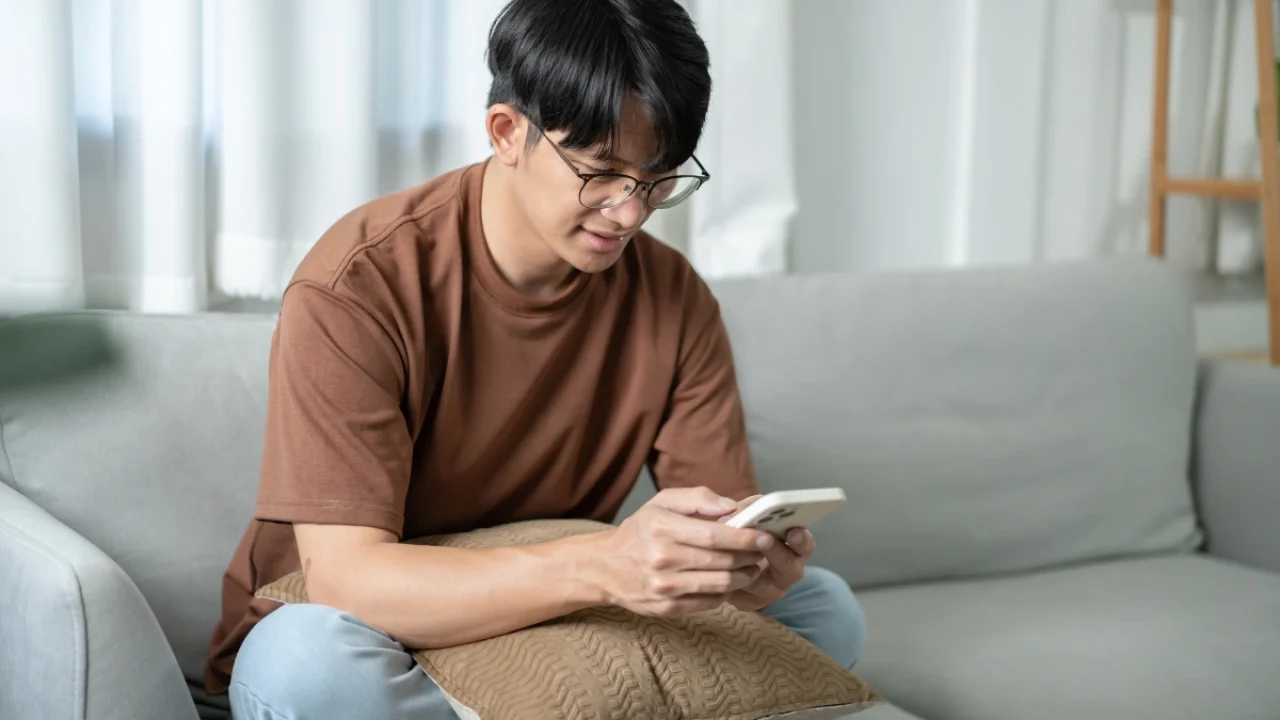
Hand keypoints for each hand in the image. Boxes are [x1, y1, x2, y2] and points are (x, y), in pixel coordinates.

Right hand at [590, 487, 772, 616]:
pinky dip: (726, 592)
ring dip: (744, 577)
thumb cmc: (639, 531)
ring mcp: (664, 586)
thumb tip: (732, 506)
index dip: (743, 537)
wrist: (604, 567)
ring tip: (753, 567)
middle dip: (749, 557)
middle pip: (721, 561)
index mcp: (662, 528)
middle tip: (764, 551)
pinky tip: (731, 581)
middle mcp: (662, 559)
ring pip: (719, 584)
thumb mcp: (660, 502)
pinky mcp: (667, 607)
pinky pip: (708, 602)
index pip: (713, 535)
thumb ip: (697, 498)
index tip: (763, 535)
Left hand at [720, 495, 816, 611]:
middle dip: (776, 552)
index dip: (802, 539)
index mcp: (792, 546)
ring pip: (764, 584)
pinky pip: (742, 595)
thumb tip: (738, 508)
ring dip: (749, 569)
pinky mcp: (749, 602)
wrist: (718, 560)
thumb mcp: (743, 514)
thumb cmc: (738, 532)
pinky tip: (720, 569)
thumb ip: (746, 508)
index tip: (794, 530)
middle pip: (790, 567)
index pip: (805, 545)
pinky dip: (731, 581)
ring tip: (736, 554)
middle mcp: (786, 570)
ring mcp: (770, 590)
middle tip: (764, 539)